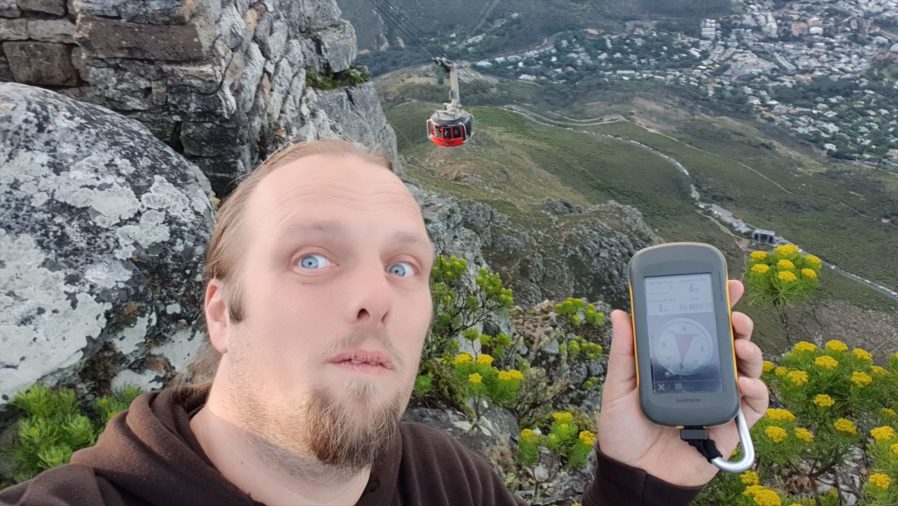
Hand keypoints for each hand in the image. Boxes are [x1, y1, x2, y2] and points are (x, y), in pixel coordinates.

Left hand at [596, 280, 768, 486]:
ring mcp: (718, 400)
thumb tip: (621, 313)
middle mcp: (702, 377)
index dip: (717, 307)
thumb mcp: (618, 388)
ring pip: (747, 370)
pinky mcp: (730, 427)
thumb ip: (624, 353)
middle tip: (736, 316)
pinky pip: (754, 407)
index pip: (701, 329)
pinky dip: (757, 392)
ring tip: (742, 346)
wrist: (633, 475)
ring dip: (751, 353)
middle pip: (730, 344)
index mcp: (678, 363)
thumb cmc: (623, 432)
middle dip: (739, 325)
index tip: (727, 286)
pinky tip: (746, 383)